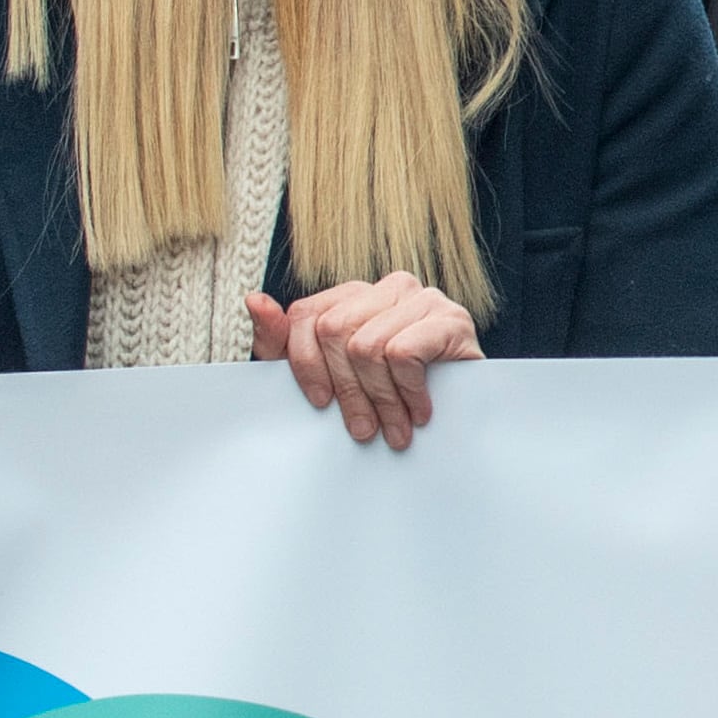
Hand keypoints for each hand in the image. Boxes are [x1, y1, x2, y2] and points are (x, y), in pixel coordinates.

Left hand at [249, 272, 481, 450]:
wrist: (462, 412)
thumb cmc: (390, 391)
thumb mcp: (325, 372)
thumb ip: (282, 340)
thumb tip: (255, 300)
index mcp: (355, 295)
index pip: (307, 315)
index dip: (306, 363)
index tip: (320, 404)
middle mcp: (388, 286)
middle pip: (336, 331)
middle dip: (346, 390)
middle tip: (361, 430)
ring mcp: (423, 297)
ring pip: (369, 346)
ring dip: (380, 400)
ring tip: (393, 429)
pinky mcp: (451, 317)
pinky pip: (405, 353)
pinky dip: (408, 391)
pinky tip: (419, 412)